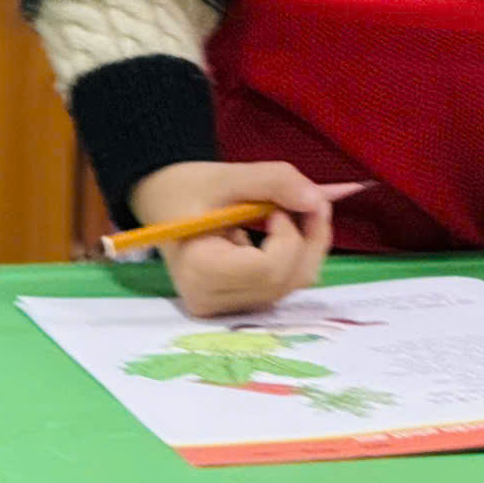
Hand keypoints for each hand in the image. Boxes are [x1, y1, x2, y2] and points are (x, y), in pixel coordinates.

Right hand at [128, 158, 362, 317]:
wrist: (163, 203)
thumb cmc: (187, 189)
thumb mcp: (228, 175)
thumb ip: (275, 181)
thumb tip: (319, 199)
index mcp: (199, 272)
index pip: (268, 269)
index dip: (289, 235)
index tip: (277, 206)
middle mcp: (211, 301)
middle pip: (286, 280)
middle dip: (310, 237)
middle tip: (305, 200)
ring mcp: (225, 307)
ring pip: (292, 284)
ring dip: (308, 245)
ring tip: (290, 210)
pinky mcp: (238, 304)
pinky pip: (284, 284)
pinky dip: (297, 254)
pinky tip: (285, 229)